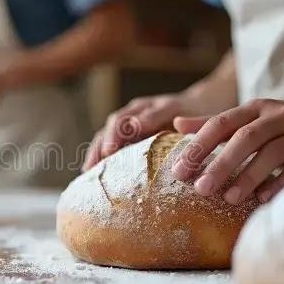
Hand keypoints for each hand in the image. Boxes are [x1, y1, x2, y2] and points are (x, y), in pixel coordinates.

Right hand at [82, 93, 196, 170]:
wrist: (196, 108)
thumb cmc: (190, 110)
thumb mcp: (175, 109)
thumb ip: (157, 116)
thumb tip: (135, 125)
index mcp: (140, 109)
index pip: (119, 121)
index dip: (113, 136)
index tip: (109, 152)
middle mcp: (130, 116)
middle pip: (107, 132)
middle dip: (99, 149)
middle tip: (93, 167)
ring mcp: (128, 128)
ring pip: (106, 139)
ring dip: (96, 155)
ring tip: (87, 174)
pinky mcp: (130, 140)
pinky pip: (112, 149)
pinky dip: (102, 160)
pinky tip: (96, 175)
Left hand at [171, 97, 283, 203]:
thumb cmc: (282, 121)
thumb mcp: (250, 116)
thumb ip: (215, 123)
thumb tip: (177, 124)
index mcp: (254, 108)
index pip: (221, 123)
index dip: (198, 145)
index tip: (179, 170)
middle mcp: (276, 116)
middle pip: (245, 138)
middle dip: (220, 163)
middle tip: (200, 188)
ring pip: (272, 153)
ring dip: (249, 176)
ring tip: (228, 198)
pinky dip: (281, 182)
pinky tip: (263, 198)